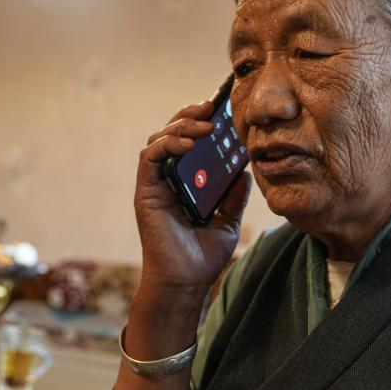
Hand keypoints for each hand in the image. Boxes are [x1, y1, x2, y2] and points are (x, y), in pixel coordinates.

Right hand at [134, 99, 251, 311]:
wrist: (186, 283)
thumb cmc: (202, 256)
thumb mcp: (228, 221)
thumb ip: (234, 195)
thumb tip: (245, 169)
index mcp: (185, 182)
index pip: (189, 142)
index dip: (201, 122)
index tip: (221, 109)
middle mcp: (167, 179)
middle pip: (172, 134)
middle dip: (190, 115)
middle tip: (212, 106)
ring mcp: (154, 185)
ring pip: (159, 140)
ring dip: (181, 127)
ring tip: (205, 126)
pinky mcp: (145, 192)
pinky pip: (150, 158)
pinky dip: (167, 145)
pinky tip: (189, 144)